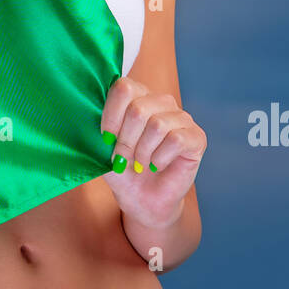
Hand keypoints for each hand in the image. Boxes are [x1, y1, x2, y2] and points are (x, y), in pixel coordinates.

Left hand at [99, 76, 205, 227]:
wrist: (143, 200)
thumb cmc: (124, 171)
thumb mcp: (103, 149)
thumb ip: (99, 127)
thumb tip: (91, 110)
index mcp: (138, 97)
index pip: (124, 88)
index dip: (111, 116)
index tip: (106, 138)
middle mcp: (161, 102)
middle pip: (138, 109)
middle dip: (125, 140)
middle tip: (124, 157)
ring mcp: (182, 118)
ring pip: (157, 125)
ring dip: (143, 152)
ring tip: (141, 163)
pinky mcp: (196, 137)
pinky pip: (175, 140)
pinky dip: (160, 158)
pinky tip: (158, 165)